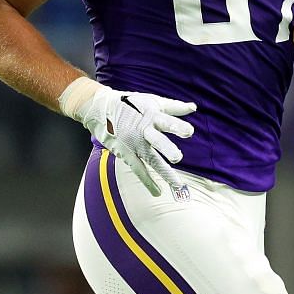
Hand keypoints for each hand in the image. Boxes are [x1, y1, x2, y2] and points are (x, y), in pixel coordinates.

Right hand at [60, 78, 197, 194]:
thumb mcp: (152, 101)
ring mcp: (134, 143)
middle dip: (167, 149)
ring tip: (177, 184)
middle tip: (177, 157)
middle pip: (157, 141)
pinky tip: (157, 192)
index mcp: (152, 116)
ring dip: (164, 172)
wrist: (99, 108)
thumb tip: (194, 107)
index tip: (189, 132)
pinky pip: (138, 169)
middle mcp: (143, 130)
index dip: (177, 126)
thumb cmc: (130, 104)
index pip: (167, 122)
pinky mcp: (126, 153)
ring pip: (150, 159)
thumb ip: (174, 107)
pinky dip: (147, 181)